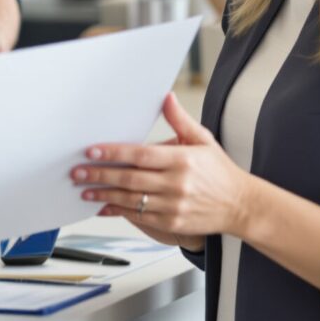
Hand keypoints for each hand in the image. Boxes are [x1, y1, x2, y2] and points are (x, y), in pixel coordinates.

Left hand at [73, 92, 255, 241]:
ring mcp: (174, 206)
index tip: (92, 151)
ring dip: (104, 195)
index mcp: (182, 160)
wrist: (241, 205)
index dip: (114, 153)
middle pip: (131, 179)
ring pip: (131, 200)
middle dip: (100, 175)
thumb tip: (166, 97)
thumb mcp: (203, 140)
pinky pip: (140, 217)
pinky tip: (103, 207)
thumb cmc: (220, 171)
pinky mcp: (173, 223)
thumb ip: (180, 120)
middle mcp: (177, 184)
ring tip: (85, 190)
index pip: (141, 155)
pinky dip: (118, 212)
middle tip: (78, 172)